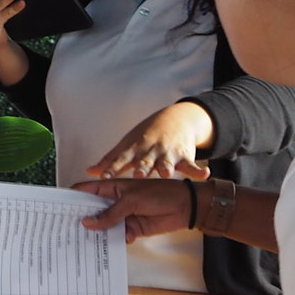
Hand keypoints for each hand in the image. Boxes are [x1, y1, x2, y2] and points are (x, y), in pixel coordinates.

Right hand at [75, 178, 194, 240]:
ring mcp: (121, 216)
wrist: (187, 207)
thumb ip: (110, 214)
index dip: (71, 198)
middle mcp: (113, 202)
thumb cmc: (162, 194)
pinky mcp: (130, 229)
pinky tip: (103, 248)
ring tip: (81, 242)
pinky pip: (115, 237)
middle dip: (80, 219)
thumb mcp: (132, 200)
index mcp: (111, 188)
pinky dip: (110, 242)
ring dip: (95, 234)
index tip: (58, 208)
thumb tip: (87, 223)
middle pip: (91, 211)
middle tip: (66, 230)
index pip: (85, 191)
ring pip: (102, 226)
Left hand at [87, 101, 214, 179]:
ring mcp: (168, 153)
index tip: (104, 176)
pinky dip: (198, 170)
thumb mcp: (128, 145)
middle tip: (139, 174)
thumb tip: (90, 171)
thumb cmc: (146, 135)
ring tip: (165, 174)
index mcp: (134, 149)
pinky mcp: (184, 155)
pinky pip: (192, 164)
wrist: (176, 118)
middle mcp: (151, 151)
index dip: (112, 168)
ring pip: (167, 162)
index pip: (121, 159)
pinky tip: (204, 175)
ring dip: (166, 167)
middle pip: (145, 161)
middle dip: (142, 167)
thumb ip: (110, 160)